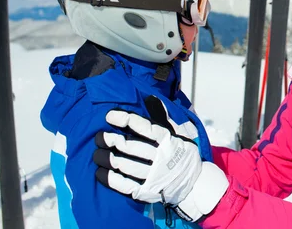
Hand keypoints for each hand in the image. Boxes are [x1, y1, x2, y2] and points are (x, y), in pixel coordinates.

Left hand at [94, 96, 228, 220]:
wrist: (195, 184)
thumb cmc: (184, 154)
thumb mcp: (180, 133)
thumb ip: (164, 117)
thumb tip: (151, 99)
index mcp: (168, 140)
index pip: (144, 128)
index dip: (126, 120)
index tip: (110, 116)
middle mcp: (160, 157)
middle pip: (131, 147)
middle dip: (111, 140)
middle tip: (99, 136)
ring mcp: (153, 175)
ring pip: (125, 165)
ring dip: (107, 158)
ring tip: (97, 153)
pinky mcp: (147, 191)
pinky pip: (125, 185)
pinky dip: (110, 179)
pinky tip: (100, 172)